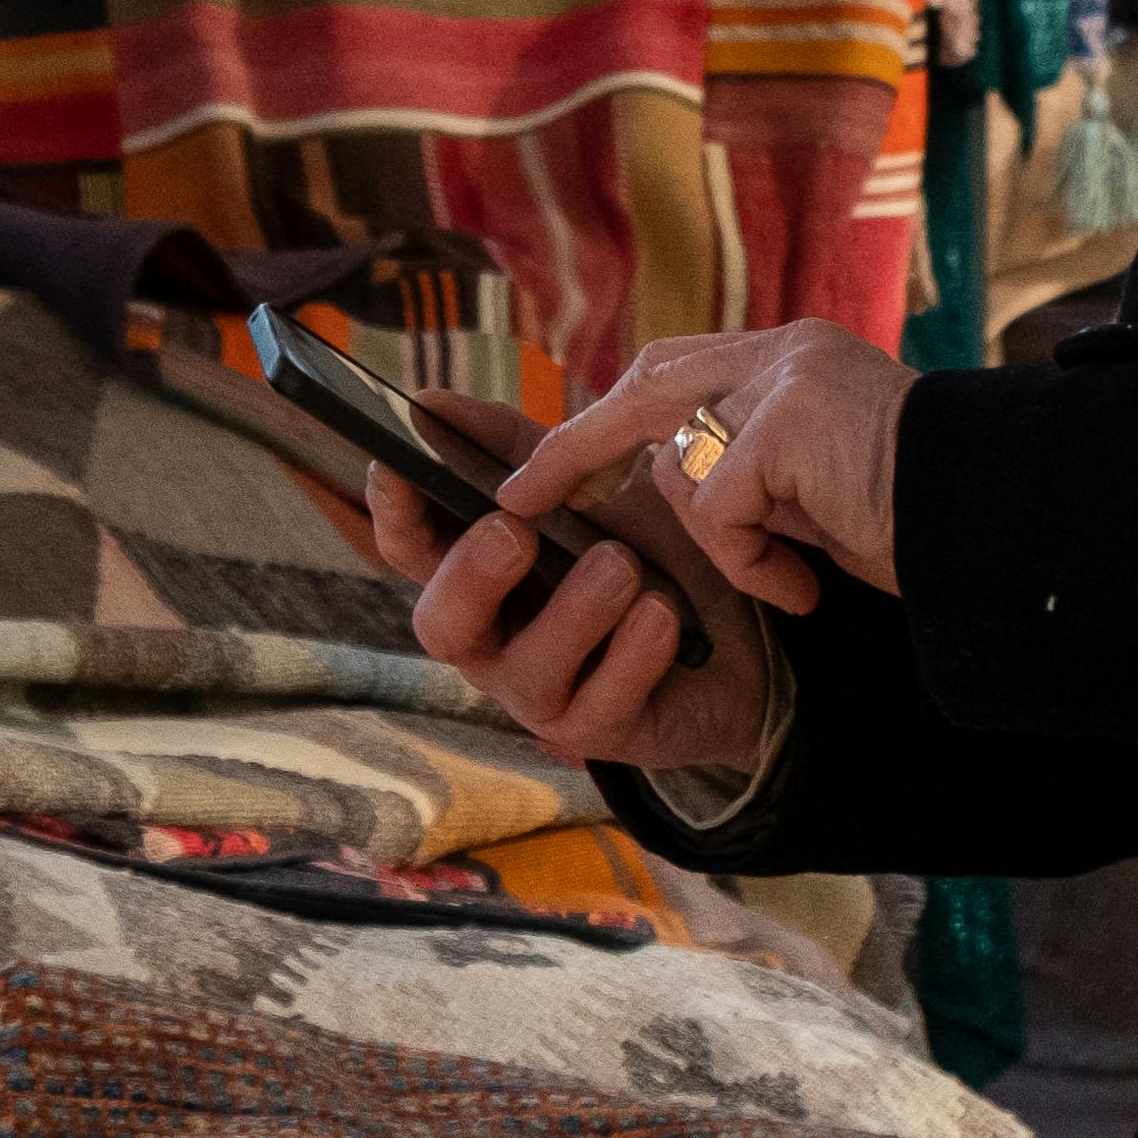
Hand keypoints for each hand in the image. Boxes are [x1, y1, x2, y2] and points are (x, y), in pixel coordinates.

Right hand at [364, 391, 768, 776]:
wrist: (744, 628)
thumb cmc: (650, 551)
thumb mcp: (589, 487)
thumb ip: (517, 449)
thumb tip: (431, 406)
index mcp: (479, 575)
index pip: (411, 550)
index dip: (394, 513)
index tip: (396, 467)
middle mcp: (496, 639)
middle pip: (442, 625)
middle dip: (471, 577)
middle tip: (513, 531)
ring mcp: (545, 692)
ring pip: (528, 668)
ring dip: (572, 612)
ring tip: (621, 565)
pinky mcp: (604, 731)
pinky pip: (604, 702)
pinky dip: (633, 654)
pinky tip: (662, 614)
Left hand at [497, 321, 915, 611]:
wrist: (999, 521)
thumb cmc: (921, 521)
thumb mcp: (816, 490)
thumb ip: (751, 469)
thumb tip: (663, 477)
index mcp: (792, 358)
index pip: (671, 369)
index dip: (607, 418)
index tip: (544, 466)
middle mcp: (784, 352)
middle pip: (644, 390)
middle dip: (573, 450)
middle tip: (518, 498)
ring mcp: (784, 378)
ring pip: (680, 470)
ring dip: (723, 544)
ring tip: (793, 577)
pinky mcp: (786, 420)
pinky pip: (717, 509)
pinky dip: (749, 563)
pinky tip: (803, 584)